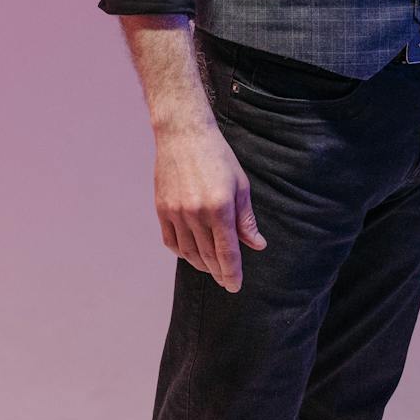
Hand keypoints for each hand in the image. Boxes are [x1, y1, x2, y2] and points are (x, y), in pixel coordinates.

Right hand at [153, 123, 266, 292]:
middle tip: (225, 281)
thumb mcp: (240, 185)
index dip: (232, 273)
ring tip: (210, 268)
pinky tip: (190, 253)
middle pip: (208, 256)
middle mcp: (196, 213)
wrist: (183, 134)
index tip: (235, 286)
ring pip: (188, 252)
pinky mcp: (162, 208)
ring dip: (200, 265)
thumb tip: (257, 245)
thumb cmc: (217, 156)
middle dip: (218, 272)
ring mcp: (176, 212)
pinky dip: (181, 252)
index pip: (227, 252)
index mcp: (220, 208)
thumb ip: (246, 219)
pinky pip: (170, 241)